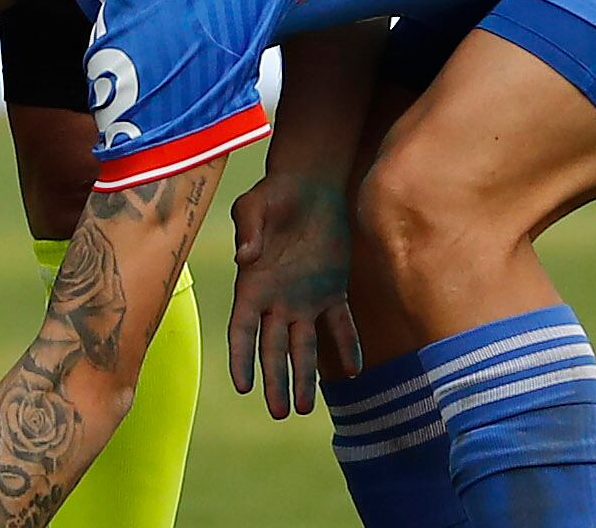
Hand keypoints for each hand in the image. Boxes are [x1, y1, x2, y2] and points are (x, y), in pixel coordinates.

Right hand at [226, 170, 366, 418]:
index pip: (242, 331)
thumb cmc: (274, 193)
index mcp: (252, 285)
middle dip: (275, 381)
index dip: (241, 358)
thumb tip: (244, 257)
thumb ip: (248, 230)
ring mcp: (305, 298)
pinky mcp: (332, 290)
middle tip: (280, 412)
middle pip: (273, 349)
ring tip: (306, 408)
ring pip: (304, 345)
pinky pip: (340, 324)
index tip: (243, 386)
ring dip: (305, 375)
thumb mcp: (253, 206)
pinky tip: (354, 368)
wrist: (309, 183)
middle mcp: (276, 300)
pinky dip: (347, 344)